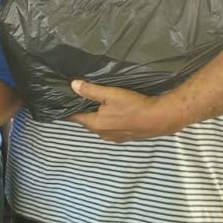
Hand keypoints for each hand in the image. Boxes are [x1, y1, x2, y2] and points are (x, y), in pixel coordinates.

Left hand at [67, 79, 184, 141]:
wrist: (161, 118)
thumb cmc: (133, 106)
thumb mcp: (110, 94)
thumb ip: (90, 90)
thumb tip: (73, 85)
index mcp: (95, 124)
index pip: (75, 118)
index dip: (68, 110)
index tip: (61, 104)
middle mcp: (103, 134)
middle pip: (87, 122)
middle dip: (82, 113)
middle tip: (77, 101)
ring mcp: (115, 137)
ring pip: (100, 126)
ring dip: (96, 118)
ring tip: (93, 106)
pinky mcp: (126, 137)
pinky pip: (111, 129)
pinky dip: (108, 121)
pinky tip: (112, 114)